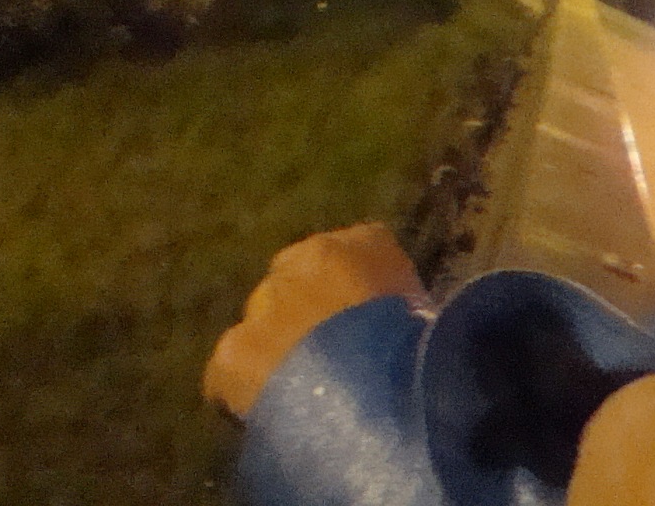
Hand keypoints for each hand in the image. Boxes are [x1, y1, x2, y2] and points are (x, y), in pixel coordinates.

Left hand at [203, 222, 427, 418]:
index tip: (360, 326)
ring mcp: (263, 305)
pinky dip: (241, 393)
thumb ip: (401, 302)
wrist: (383, 383)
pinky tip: (266, 413)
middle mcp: (303, 260)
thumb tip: (395, 322)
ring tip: (296, 390)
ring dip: (274, 350)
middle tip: (326, 358)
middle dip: (304, 315)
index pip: (349, 253)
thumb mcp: (426, 310)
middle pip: (295, 283)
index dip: (350, 295)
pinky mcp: (234, 352)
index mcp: (361, 242)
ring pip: (261, 326)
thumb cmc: (425, 346)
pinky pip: (229, 373)